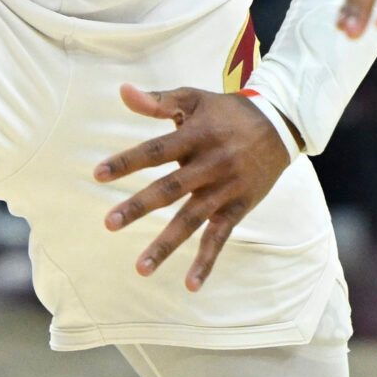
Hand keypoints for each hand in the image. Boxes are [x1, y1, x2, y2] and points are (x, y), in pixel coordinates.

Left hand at [95, 84, 293, 290]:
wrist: (279, 126)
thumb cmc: (227, 112)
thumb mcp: (195, 99)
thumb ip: (158, 100)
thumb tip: (123, 91)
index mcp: (196, 136)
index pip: (156, 150)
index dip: (127, 162)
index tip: (98, 174)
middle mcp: (210, 164)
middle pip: (170, 188)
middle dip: (140, 207)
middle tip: (110, 223)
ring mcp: (225, 189)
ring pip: (192, 219)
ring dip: (166, 245)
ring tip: (141, 268)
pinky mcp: (238, 207)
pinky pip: (220, 237)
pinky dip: (207, 261)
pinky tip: (191, 284)